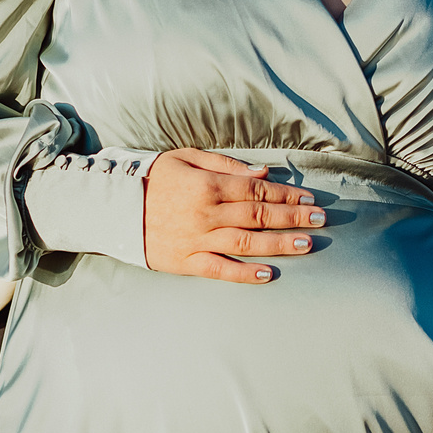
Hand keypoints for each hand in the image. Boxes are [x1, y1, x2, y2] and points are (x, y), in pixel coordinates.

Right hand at [142, 150, 323, 284]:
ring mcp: (196, 239)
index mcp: (209, 185)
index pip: (258, 190)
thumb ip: (226, 165)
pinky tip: (268, 273)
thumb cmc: (152, 178)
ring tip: (307, 243)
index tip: (310, 198)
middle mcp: (207, 213)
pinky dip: (245, 273)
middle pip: (259, 215)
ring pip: (247, 243)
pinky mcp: (185, 262)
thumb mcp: (187, 159)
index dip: (288, 194)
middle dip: (294, 217)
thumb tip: (264, 173)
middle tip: (321, 219)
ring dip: (280, 244)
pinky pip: (219, 269)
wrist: (111, 207)